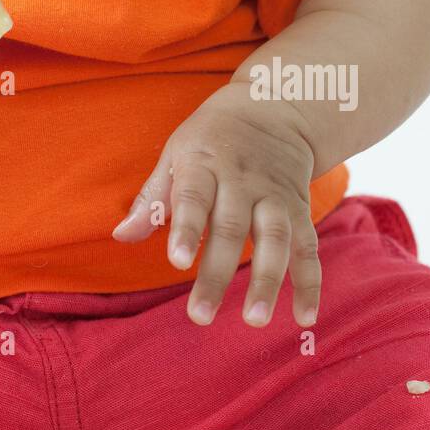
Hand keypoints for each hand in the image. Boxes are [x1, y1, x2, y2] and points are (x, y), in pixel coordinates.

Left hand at [111, 83, 320, 328]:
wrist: (273, 109)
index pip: (194, 196)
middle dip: (217, 273)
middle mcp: (242, 181)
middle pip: (231, 228)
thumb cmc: (210, 140)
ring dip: (267, 281)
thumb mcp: (176, 154)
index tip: (177, 262)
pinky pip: (308, 247)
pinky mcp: (300, 209)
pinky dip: (309, 282)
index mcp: (204, 164)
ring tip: (254, 320)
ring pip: (275, 238)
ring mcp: (275, 195)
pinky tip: (304, 317)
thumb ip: (152, 198)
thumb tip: (121, 236)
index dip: (187, 229)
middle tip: (199, 316)